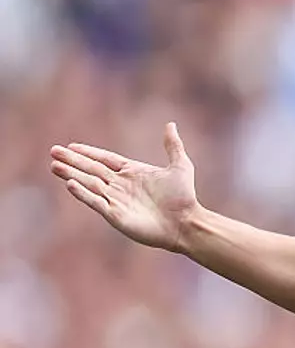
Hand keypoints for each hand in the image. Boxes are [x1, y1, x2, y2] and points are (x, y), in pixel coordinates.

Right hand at [49, 122, 198, 252]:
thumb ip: (173, 146)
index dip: (89, 153)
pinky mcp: (115, 215)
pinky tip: (70, 184)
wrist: (186, 222)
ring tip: (54, 166)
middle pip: (92, 170)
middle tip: (54, 151)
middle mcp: (121, 186)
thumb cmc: (184, 197)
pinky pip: (96, 202)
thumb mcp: (180, 166)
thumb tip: (170, 124)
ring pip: (89, 184)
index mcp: (133, 173)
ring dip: (72, 175)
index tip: (71, 145)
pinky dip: (83, 193)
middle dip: (73, 161)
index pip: (105, 160)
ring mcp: (117, 200)